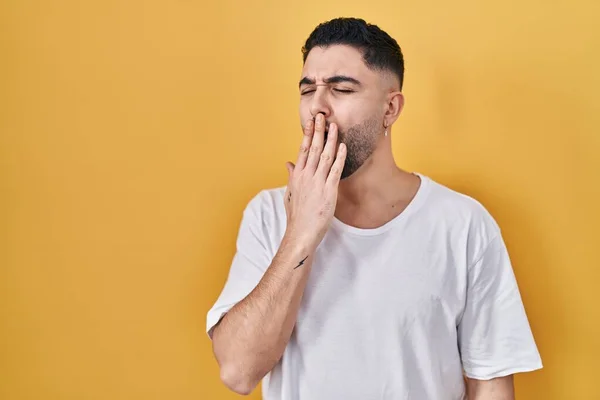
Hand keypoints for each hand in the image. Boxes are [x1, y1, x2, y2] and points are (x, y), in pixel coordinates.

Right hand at [283, 113, 346, 252]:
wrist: (301, 232)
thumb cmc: (297, 215)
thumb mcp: (290, 193)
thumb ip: (291, 176)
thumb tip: (288, 163)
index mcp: (297, 175)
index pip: (303, 149)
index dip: (308, 134)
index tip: (311, 122)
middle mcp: (306, 176)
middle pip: (313, 148)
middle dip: (318, 131)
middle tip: (322, 116)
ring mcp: (317, 182)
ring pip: (324, 156)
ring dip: (330, 139)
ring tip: (334, 126)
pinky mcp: (328, 190)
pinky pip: (335, 170)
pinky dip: (340, 157)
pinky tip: (344, 146)